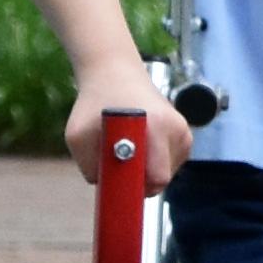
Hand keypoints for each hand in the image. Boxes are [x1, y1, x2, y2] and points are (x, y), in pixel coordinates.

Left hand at [66, 68, 193, 190]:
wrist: (116, 73)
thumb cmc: (95, 104)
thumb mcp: (78, 136)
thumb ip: (89, 166)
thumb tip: (107, 187)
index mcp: (156, 127)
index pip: (158, 178)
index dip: (136, 189)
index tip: (120, 185)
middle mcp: (176, 129)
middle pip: (161, 179)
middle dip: (139, 180)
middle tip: (118, 166)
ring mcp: (183, 131)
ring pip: (166, 173)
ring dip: (146, 171)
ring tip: (128, 150)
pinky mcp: (185, 134)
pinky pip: (170, 163)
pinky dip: (154, 162)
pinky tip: (141, 145)